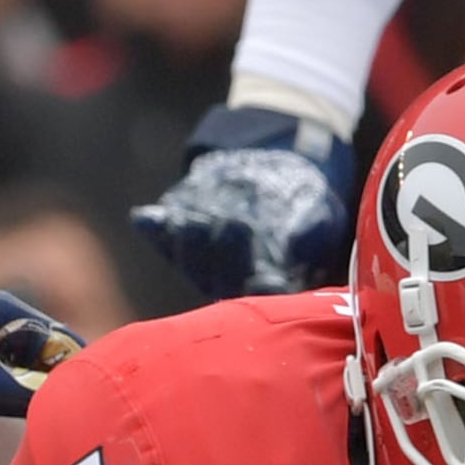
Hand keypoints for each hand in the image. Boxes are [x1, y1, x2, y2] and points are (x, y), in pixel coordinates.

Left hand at [0, 290, 80, 416]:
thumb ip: (26, 394)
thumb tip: (61, 407)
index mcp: (8, 310)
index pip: (62, 338)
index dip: (75, 368)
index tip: (86, 396)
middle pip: (43, 346)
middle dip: (51, 376)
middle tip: (57, 410)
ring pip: (20, 353)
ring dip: (27, 379)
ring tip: (28, 408)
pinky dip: (6, 376)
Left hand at [132, 104, 358, 301]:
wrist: (274, 167)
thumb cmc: (304, 199)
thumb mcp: (320, 212)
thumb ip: (311, 232)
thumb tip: (297, 245)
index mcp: (271, 286)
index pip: (263, 297)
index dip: (263, 289)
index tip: (265, 274)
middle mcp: (232, 282)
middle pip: (220, 280)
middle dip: (225, 256)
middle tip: (235, 226)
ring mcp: (202, 265)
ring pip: (190, 263)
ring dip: (189, 242)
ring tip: (192, 220)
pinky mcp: (179, 241)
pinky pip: (163, 240)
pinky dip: (155, 228)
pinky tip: (145, 217)